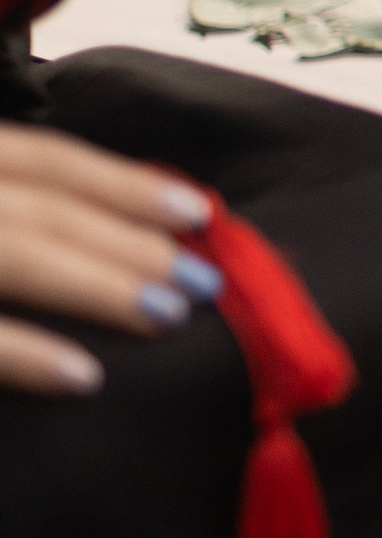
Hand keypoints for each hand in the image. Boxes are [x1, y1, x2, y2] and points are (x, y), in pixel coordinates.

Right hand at [0, 125, 221, 396]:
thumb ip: (21, 207)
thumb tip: (127, 239)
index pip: (46, 160)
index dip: (125, 185)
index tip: (199, 212)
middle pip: (44, 210)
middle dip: (132, 244)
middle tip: (206, 281)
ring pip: (17, 256)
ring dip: (101, 286)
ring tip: (170, 315)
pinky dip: (26, 353)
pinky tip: (86, 377)